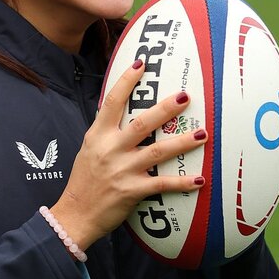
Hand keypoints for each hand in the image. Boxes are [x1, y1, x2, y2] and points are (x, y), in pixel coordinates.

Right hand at [49, 61, 207, 250]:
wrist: (75, 215)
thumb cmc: (84, 182)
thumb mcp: (89, 150)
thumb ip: (107, 134)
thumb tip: (125, 116)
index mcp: (98, 136)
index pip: (113, 102)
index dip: (127, 81)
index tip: (142, 63)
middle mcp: (110, 149)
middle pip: (142, 123)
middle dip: (165, 109)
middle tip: (185, 97)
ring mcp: (122, 170)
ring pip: (157, 151)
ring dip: (182, 142)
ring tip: (203, 134)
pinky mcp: (132, 191)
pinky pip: (162, 184)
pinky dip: (182, 183)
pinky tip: (199, 180)